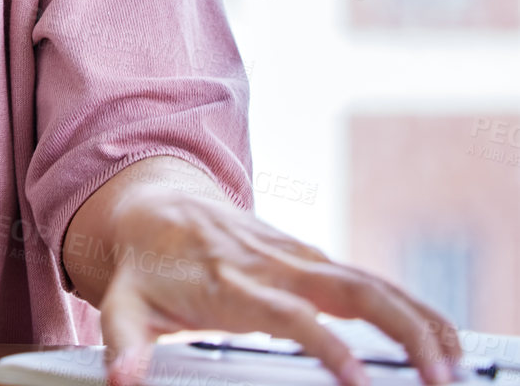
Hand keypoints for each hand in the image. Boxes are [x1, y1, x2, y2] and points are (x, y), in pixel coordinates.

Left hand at [76, 177, 464, 385]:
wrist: (148, 204)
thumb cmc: (141, 266)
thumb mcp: (121, 304)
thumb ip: (122, 344)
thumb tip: (121, 380)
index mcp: (229, 283)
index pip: (287, 314)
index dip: (325, 344)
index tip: (357, 380)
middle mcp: (269, 265)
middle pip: (346, 291)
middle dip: (398, 330)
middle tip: (435, 376)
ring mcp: (295, 256)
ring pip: (368, 282)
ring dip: (416, 320)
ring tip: (452, 365)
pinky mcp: (310, 256)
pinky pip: (369, 279)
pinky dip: (408, 304)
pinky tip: (438, 335)